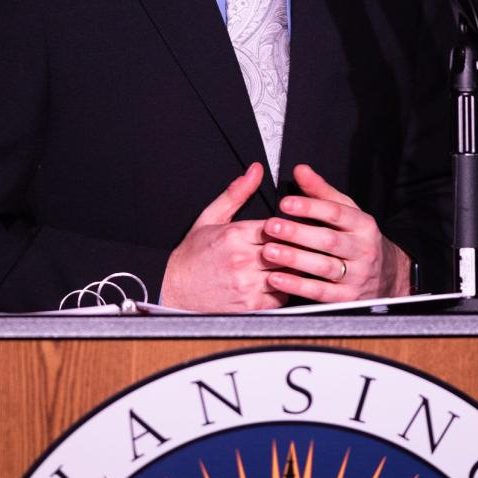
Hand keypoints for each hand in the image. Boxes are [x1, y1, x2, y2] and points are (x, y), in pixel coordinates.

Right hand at [161, 162, 285, 310]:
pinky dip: (285, 289)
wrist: (174, 290)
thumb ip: (236, 193)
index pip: (278, 225)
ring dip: (293, 268)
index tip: (291, 227)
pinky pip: (281, 297)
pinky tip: (280, 281)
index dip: (288, 226)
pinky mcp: (250, 305)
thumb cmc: (192, 256)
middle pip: (287, 249)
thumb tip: (255, 171)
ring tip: (295, 263)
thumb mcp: (211, 217)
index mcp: (234, 235)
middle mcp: (242, 259)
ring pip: (288, 273)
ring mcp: (247, 284)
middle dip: (296, 246)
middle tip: (303, 244)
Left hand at [261, 163, 410, 302]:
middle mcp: (362, 249)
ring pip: (324, 266)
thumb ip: (322, 192)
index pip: (336, 212)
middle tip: (271, 226)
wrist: (388, 277)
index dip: (310, 207)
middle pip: (329, 240)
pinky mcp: (347, 298)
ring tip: (269, 251)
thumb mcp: (348, 212)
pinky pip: (320, 292)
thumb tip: (301, 171)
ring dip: (294, 259)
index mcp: (363, 225)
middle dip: (297, 233)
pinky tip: (277, 278)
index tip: (286, 203)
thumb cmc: (359, 240)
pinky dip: (297, 286)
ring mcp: (356, 275)